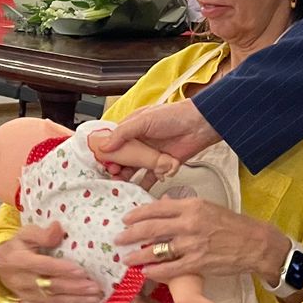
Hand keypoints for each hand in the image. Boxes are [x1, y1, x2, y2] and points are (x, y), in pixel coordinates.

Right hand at [0, 222, 102, 302]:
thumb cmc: (17, 246)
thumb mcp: (25, 234)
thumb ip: (42, 234)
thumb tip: (58, 227)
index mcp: (19, 261)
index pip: (43, 266)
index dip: (62, 269)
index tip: (81, 270)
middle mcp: (23, 281)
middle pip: (51, 286)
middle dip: (75, 287)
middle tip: (95, 287)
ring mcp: (28, 296)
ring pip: (54, 301)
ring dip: (75, 301)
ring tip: (94, 298)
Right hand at [95, 101, 219, 176]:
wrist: (201, 125)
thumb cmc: (175, 115)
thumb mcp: (144, 119)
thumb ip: (124, 132)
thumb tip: (105, 145)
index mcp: (133, 128)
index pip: (114, 143)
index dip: (107, 153)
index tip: (102, 162)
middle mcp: (140, 142)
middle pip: (123, 159)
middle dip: (117, 168)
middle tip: (114, 175)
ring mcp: (151, 154)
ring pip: (135, 169)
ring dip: (129, 177)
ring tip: (124, 184)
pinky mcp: (163, 164)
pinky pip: (151, 177)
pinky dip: (147, 183)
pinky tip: (141, 187)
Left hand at [115, 197, 289, 284]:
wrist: (254, 243)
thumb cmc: (233, 225)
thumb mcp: (208, 207)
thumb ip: (185, 209)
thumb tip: (162, 208)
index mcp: (192, 206)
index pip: (157, 208)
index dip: (137, 214)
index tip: (125, 219)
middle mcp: (189, 223)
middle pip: (151, 228)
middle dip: (130, 234)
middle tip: (118, 239)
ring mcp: (192, 244)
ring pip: (156, 250)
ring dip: (138, 255)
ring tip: (126, 259)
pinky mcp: (197, 263)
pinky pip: (170, 268)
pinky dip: (154, 271)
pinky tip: (145, 272)